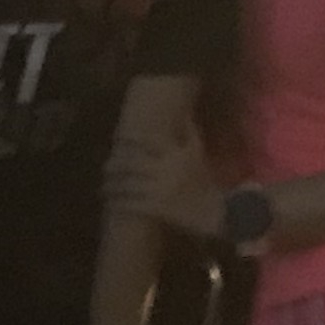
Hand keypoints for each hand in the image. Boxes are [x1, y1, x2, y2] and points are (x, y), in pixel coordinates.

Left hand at [106, 121, 232, 239]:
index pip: (146, 143)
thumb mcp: (199, 153)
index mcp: (174, 155)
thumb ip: (190, 132)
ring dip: (113, 186)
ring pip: (128, 185)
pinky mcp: (157, 209)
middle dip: (116, 166)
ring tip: (105, 187)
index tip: (119, 140)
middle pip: (131, 165)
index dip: (129, 141)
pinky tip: (112, 203)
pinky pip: (132, 205)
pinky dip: (119, 203)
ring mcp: (159, 191)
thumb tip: (182, 112)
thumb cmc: (208, 182)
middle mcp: (165, 171)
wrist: (219, 213)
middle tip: (107, 167)